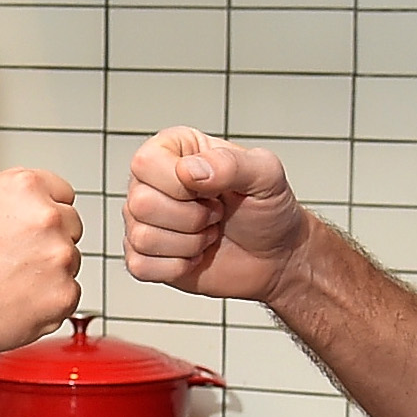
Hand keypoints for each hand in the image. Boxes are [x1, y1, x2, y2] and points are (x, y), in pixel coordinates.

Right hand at [0, 168, 82, 393]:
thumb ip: (17, 193)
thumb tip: (40, 197)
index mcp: (26, 187)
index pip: (63, 194)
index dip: (44, 212)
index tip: (28, 229)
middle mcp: (47, 217)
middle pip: (72, 227)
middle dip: (50, 241)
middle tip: (14, 258)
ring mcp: (60, 257)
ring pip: (71, 262)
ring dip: (50, 272)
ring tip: (10, 280)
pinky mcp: (64, 294)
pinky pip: (68, 295)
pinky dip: (49, 301)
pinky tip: (17, 299)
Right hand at [125, 127, 312, 302]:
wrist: (275, 256)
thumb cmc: (268, 211)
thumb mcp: (265, 175)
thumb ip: (231, 163)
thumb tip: (188, 171)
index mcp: (173, 149)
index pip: (146, 163)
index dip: (180, 185)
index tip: (214, 190)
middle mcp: (151, 182)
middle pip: (141, 203)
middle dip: (191, 218)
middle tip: (216, 215)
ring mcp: (144, 220)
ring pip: (142, 237)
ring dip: (189, 243)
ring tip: (209, 233)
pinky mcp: (144, 256)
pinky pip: (140, 266)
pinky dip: (177, 267)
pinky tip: (195, 255)